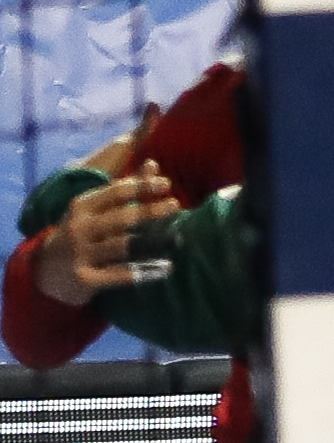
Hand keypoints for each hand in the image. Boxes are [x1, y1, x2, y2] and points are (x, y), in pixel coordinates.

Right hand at [39, 169, 175, 305]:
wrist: (48, 270)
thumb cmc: (82, 233)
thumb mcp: (94, 209)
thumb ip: (125, 189)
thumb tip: (153, 165)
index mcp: (82, 206)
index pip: (115, 192)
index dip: (142, 186)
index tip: (167, 184)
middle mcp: (79, 227)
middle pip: (122, 218)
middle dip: (150, 210)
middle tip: (176, 206)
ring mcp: (80, 253)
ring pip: (122, 246)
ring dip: (152, 242)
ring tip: (178, 238)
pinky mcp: (85, 278)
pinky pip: (119, 274)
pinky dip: (145, 272)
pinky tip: (168, 267)